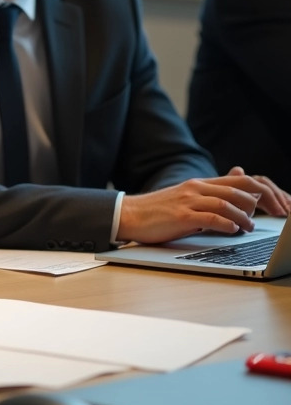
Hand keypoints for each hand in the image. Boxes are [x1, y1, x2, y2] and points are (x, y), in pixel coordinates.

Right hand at [118, 168, 289, 244]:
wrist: (129, 215)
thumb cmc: (158, 210)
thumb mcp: (188, 196)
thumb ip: (212, 190)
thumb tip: (238, 174)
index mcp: (200, 184)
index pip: (241, 181)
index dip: (264, 192)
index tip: (277, 205)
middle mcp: (196, 189)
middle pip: (239, 190)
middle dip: (262, 204)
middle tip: (272, 216)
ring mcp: (188, 201)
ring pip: (227, 204)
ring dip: (244, 217)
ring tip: (250, 227)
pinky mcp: (181, 216)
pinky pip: (210, 218)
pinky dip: (225, 224)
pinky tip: (233, 230)